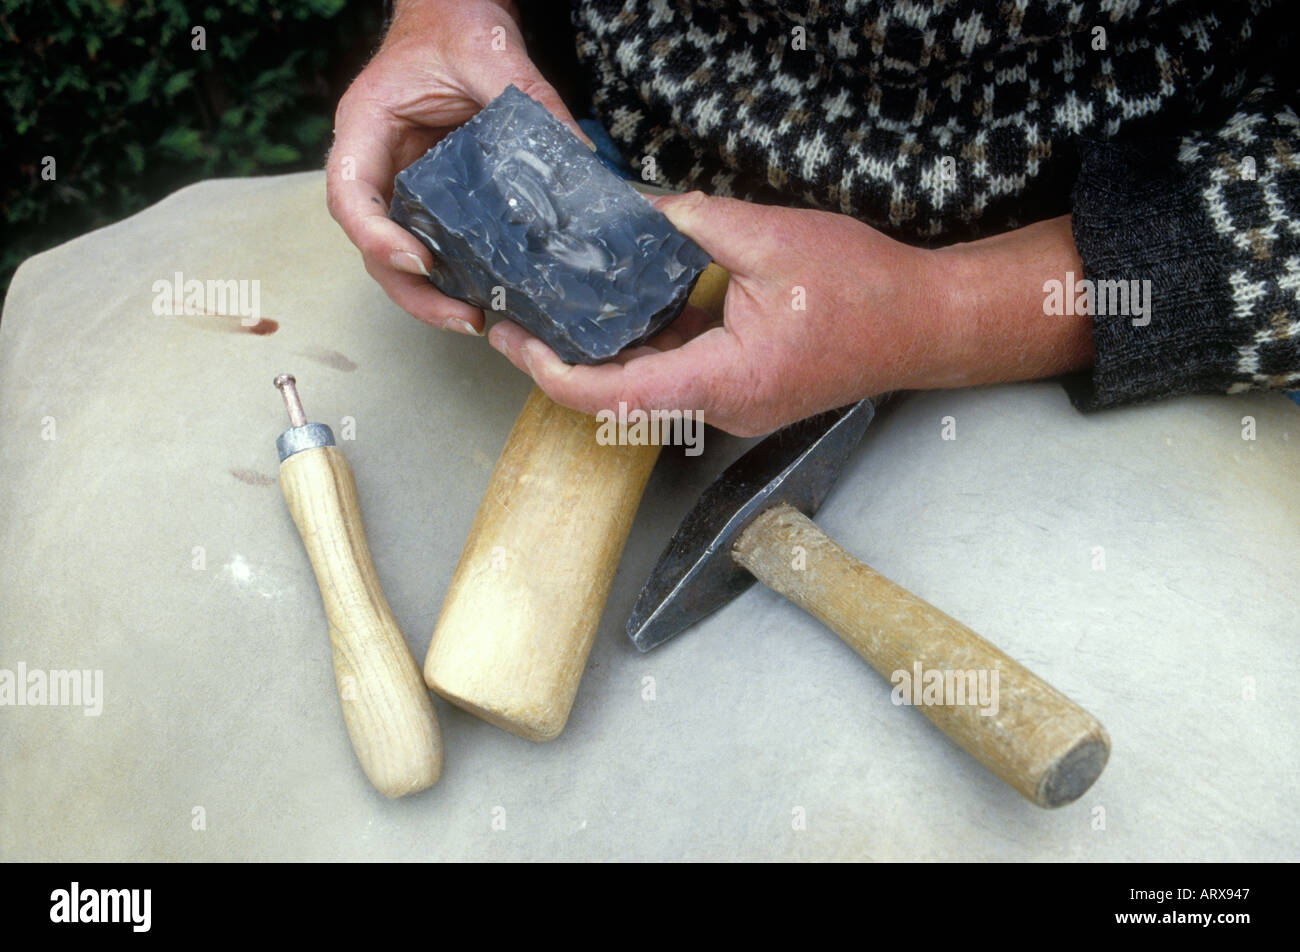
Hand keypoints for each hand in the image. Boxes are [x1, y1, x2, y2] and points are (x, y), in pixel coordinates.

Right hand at [325, 0, 583, 335]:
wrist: (457, 12)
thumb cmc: (456, 22)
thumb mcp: (492, 54)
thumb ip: (532, 101)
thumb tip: (582, 158)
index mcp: (367, 126)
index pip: (348, 195)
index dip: (376, 237)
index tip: (419, 260)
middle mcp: (377, 164)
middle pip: (372, 245)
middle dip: (412, 289)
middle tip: (463, 317)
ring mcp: (403, 185)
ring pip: (400, 257)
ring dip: (433, 295)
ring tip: (478, 320)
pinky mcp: (433, 198)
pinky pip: (436, 244)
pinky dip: (456, 275)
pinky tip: (491, 296)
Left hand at [489, 192, 1094, 435]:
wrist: (925, 325)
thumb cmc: (865, 290)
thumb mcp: (771, 238)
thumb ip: (693, 225)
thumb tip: (631, 210)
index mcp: (726, 380)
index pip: (618, 396)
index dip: (556, 375)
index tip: (517, 344)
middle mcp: (723, 409)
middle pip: (622, 398)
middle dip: (565, 360)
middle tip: (518, 316)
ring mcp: (731, 408)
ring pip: (648, 389)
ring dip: (605, 352)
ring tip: (556, 306)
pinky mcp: (740, 394)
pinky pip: (678, 377)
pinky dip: (645, 346)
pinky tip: (622, 305)